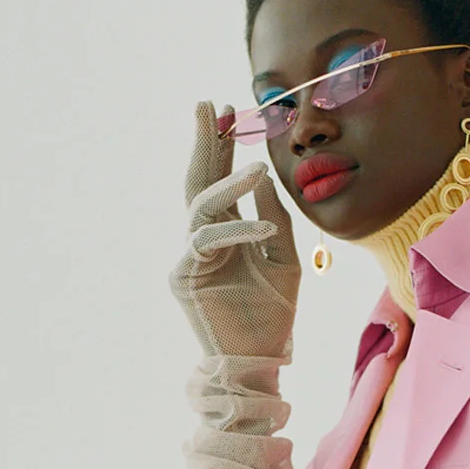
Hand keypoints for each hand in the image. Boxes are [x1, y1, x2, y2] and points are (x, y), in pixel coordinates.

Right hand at [169, 100, 299, 364]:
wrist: (260, 362)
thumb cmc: (273, 316)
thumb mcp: (285, 259)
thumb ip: (275, 217)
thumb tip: (264, 176)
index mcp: (229, 233)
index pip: (221, 180)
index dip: (224, 146)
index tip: (230, 110)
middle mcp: (206, 240)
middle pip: (200, 181)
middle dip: (206, 143)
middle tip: (209, 106)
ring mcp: (191, 257)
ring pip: (202, 206)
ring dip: (229, 184)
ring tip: (257, 167)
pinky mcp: (184, 277)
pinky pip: (208, 242)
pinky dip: (238, 232)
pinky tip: (266, 229)